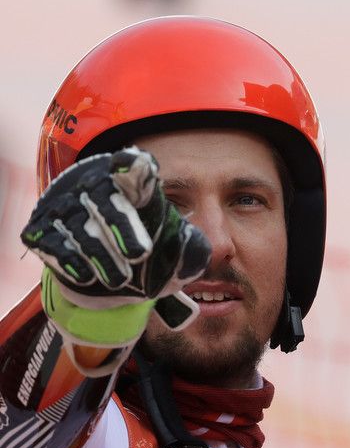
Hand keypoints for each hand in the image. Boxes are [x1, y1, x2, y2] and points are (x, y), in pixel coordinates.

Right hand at [22, 147, 209, 336]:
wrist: (108, 275)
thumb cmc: (147, 248)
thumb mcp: (175, 249)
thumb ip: (192, 248)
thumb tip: (209, 253)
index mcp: (131, 184)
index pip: (134, 168)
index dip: (135, 167)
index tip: (139, 167)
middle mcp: (93, 188)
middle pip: (104, 198)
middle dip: (122, 225)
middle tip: (140, 254)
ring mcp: (64, 208)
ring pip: (77, 226)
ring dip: (100, 254)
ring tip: (121, 279)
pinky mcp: (41, 231)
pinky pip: (52, 243)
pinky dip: (69, 261)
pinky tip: (87, 277)